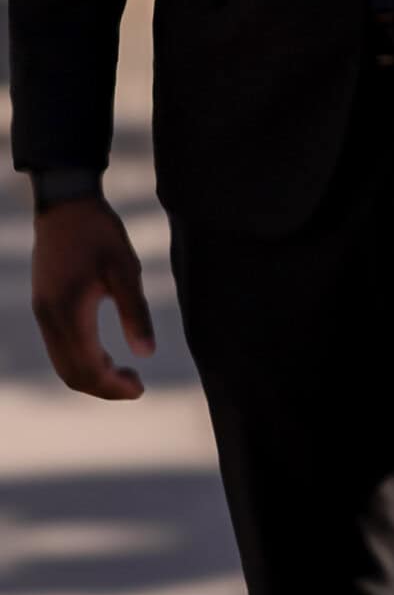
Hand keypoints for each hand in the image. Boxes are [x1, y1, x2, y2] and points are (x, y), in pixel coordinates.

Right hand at [31, 195, 154, 399]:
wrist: (65, 205)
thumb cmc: (99, 233)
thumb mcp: (126, 269)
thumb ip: (135, 313)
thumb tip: (148, 354)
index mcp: (70, 312)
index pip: (89, 368)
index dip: (114, 387)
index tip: (141, 389)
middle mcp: (50, 319)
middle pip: (72, 374)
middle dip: (104, 388)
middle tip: (136, 385)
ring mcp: (43, 314)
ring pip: (62, 364)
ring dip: (92, 376)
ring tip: (124, 373)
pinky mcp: (43, 307)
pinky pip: (58, 349)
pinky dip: (81, 362)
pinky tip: (105, 355)